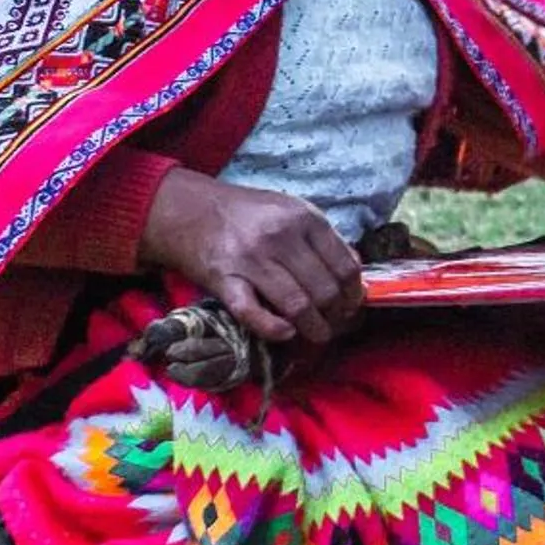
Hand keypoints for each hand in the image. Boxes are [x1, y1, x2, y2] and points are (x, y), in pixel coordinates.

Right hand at [138, 172, 363, 345]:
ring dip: (313, 329)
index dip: (353, 293)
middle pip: (324, 290)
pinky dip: (274, 329)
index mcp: (304, 218)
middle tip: (335, 325)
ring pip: (297, 306)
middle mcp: (280, 238)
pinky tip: (286, 333)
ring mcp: (251, 260)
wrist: (190, 210)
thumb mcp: (291, 211)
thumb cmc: (247, 213)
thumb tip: (353, 270)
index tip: (352, 306)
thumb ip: (322, 238)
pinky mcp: (224, 280)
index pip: (344, 266)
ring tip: (317, 335)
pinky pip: (253, 313)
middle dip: (336, 316)